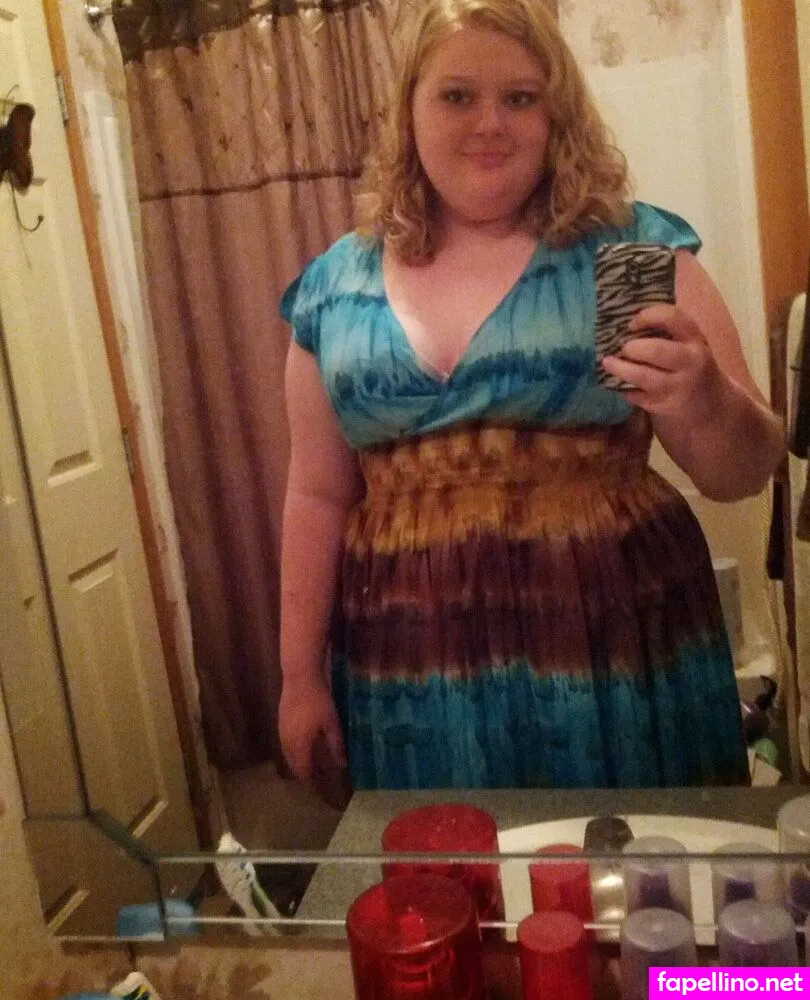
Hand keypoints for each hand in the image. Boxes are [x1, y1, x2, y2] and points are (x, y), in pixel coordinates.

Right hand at [278, 675, 345, 790]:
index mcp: (299, 746)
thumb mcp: (332, 723)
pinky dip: (294, 756)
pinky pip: (286, 748)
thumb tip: (342, 765)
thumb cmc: (318, 700)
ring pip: (288, 758)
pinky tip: (303, 752)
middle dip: (304, 778)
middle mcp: (287, 743)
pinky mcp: (281, 724)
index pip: (304, 773)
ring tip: (310, 772)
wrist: (299, 678)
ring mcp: (281, 733)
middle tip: (317, 785)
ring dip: (298, 767)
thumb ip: (336, 745)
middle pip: (294, 767)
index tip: (320, 794)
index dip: (312, 785)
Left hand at [600, 304, 727, 423]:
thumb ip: (665, 332)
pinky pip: (637, 395)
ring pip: (643, 376)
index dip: (648, 316)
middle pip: (656, 350)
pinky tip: (617, 382)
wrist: (710, 402)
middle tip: (622, 348)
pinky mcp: (665, 405)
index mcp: (694, 339)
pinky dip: (623, 388)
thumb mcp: (688, 344)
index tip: (632, 324)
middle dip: (633, 348)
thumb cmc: (689, 364)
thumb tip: (622, 322)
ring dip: (620, 369)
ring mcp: (678, 386)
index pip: (673, 318)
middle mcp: (690, 361)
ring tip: (607, 363)